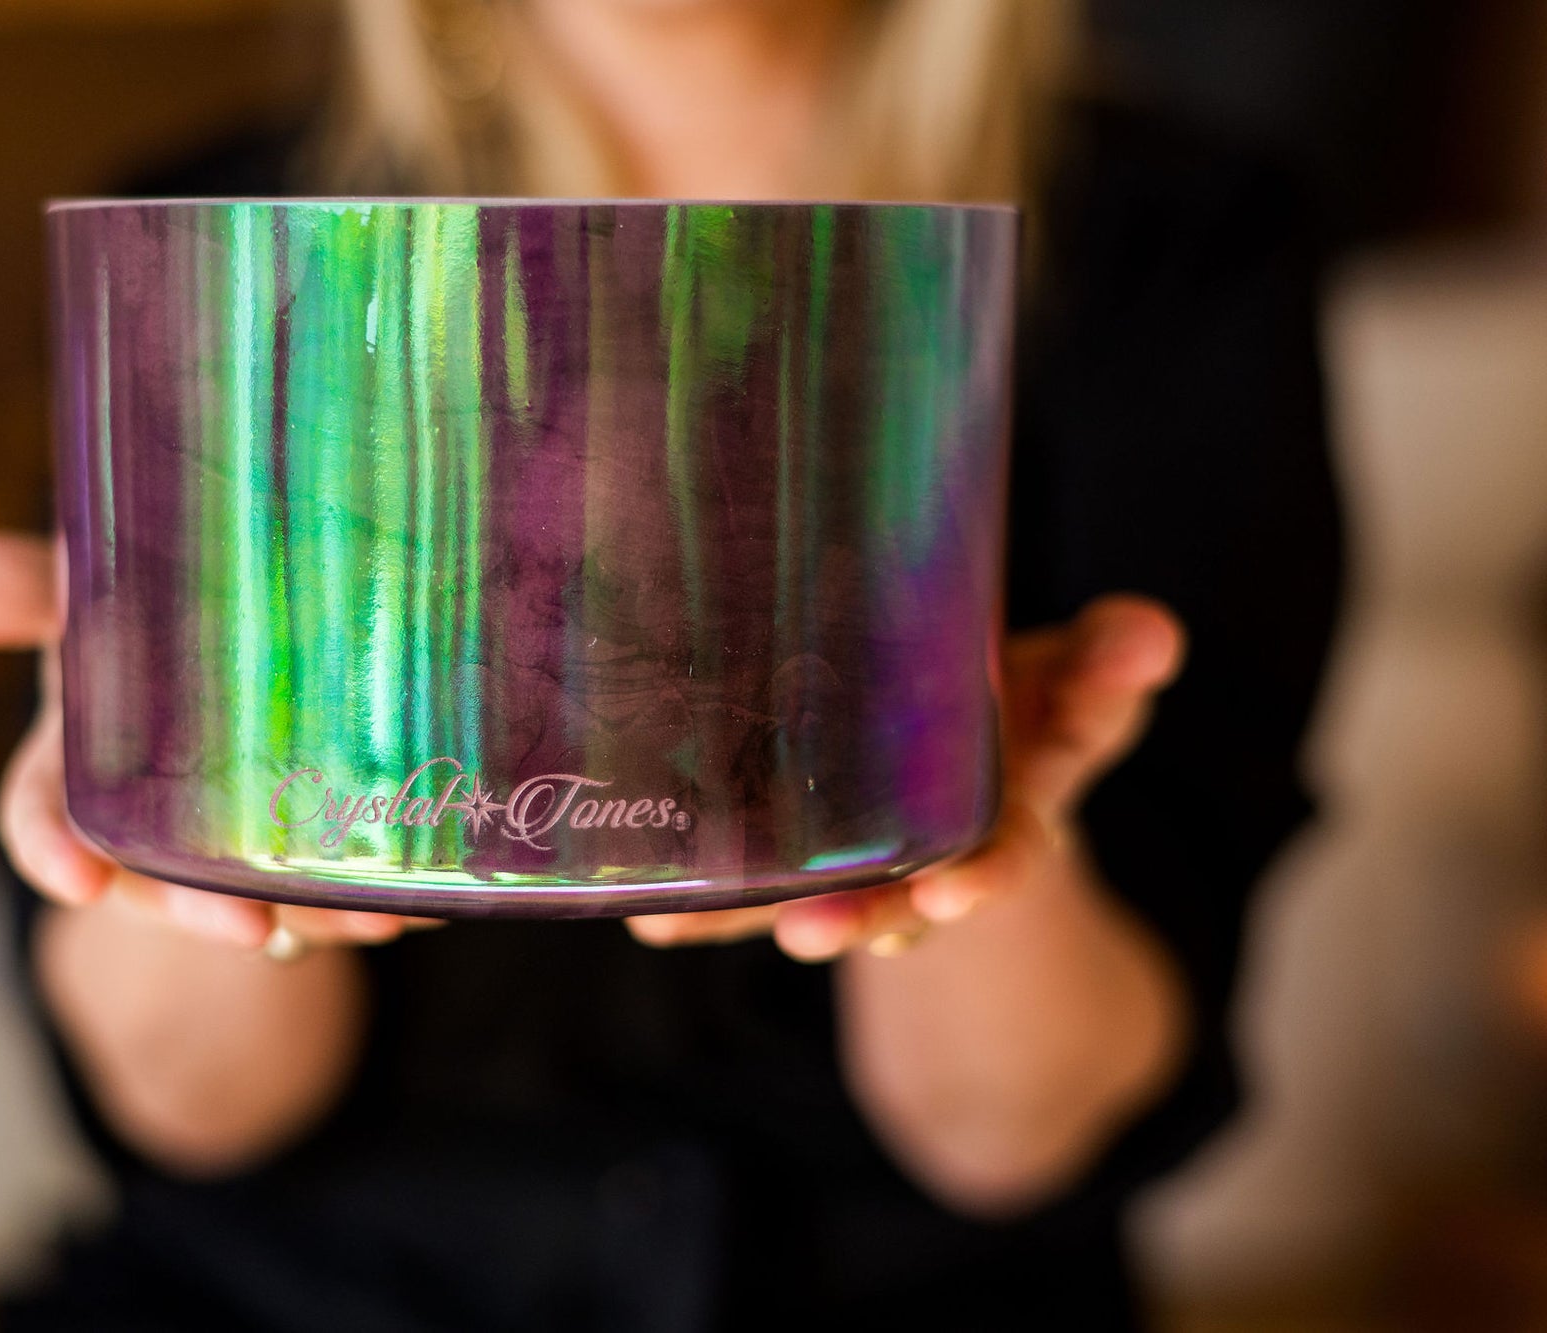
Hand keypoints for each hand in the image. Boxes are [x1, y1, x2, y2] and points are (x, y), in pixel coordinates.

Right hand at [0, 526, 442, 953]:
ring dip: (313, 915)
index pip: (44, 817)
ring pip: (267, 900)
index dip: (54, 851)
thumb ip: (20, 588)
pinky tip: (425, 900)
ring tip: (367, 914)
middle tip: (246, 925)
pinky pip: (347, 895)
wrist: (248, 672)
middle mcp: (151, 827)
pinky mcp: (313, 863)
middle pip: (163, 884)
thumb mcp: (91, 596)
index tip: (76, 879)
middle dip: (200, 909)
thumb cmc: (153, 627)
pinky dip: (384, 899)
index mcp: (81, 762)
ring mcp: (233, 854)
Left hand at [625, 595, 1185, 960]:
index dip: (987, 880)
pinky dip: (702, 913)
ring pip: (827, 898)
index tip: (948, 900)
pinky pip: (752, 892)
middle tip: (820, 934)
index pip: (1009, 851)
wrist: (968, 754)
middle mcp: (936, 852)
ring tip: (705, 927)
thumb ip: (1112, 661)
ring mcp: (868, 859)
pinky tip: (648, 922)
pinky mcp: (799, 859)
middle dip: (869, 916)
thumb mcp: (1080, 677)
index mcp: (1014, 807)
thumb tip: (1154, 637)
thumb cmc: (1022, 702)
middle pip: (900, 900)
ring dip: (774, 915)